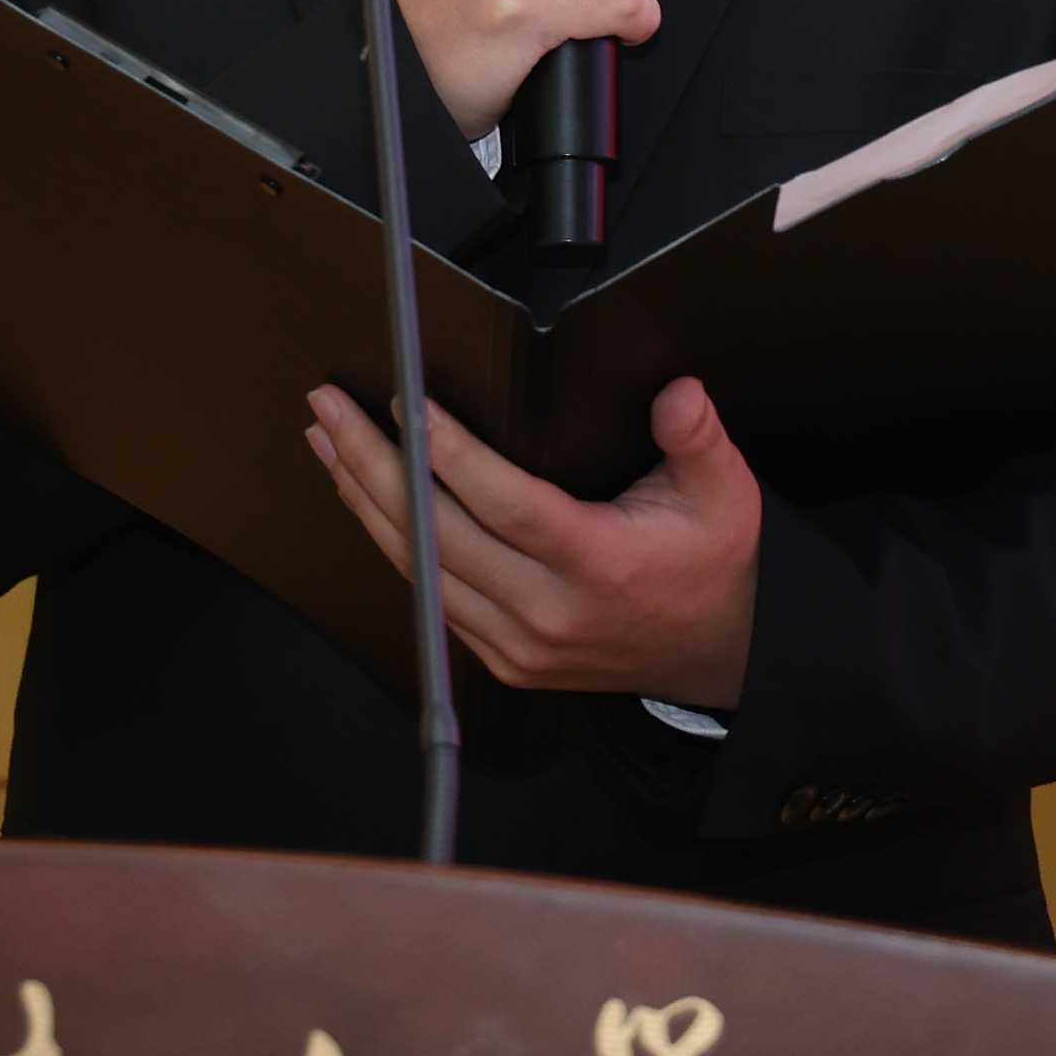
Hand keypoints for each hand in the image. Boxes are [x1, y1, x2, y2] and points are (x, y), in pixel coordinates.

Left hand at [305, 376, 761, 710]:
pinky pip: (431, 599)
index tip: (409, 405)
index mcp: (600, 566)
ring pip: (422, 571)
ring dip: (367, 503)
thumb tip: (678, 395)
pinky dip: (393, 545)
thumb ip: (699, 438)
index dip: (451, 455)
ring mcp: (519, 645)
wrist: (721, 653)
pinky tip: (367, 501)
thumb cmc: (714, 564)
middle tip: (332, 410)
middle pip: (440, 536)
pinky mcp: (504, 660)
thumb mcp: (726, 493)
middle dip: (376, 467)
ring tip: (329, 443)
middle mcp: (549, 613)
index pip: (507, 505)